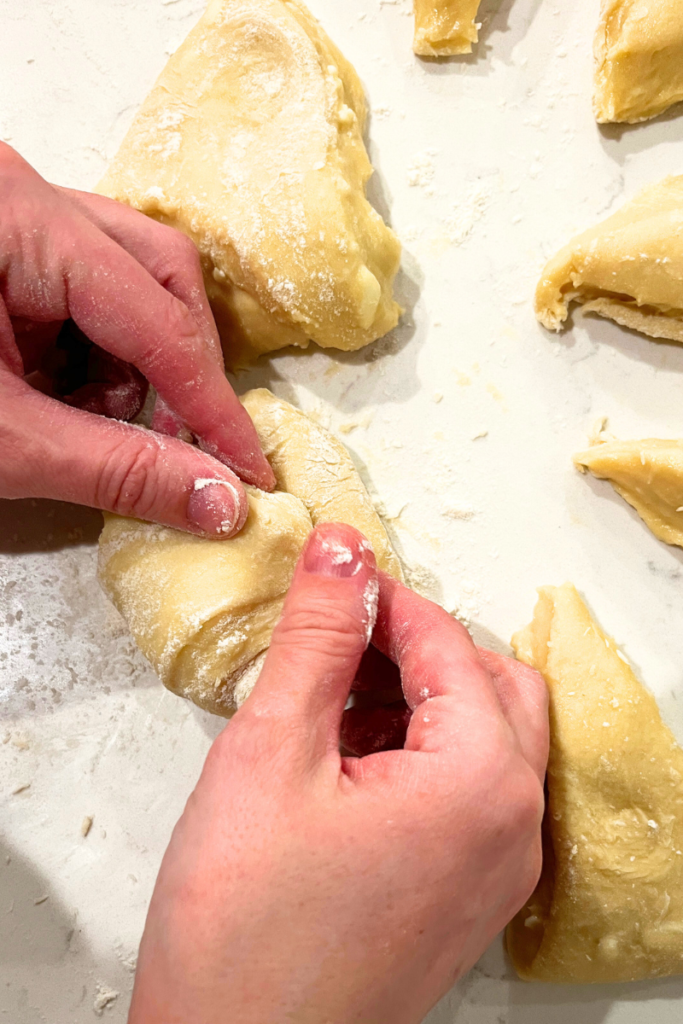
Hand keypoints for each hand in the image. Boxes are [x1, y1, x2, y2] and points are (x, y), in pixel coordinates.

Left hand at [0, 143, 274, 536]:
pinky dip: (96, 355)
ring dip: (136, 364)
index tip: (250, 468)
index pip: (157, 318)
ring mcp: (11, 213)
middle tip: (180, 444)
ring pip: (129, 278)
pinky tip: (69, 398)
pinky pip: (86, 291)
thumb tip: (218, 503)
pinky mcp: (2, 244)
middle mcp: (21, 193)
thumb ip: (116, 470)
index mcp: (12, 216)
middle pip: (159, 272)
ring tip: (102, 423)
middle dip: (179, 369)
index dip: (212, 405)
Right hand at [129, 523, 548, 1023]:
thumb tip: (342, 552)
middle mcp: (511, 828)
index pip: (451, 646)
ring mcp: (495, 870)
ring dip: (418, 698)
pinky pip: (467, 792)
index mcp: (481, 784)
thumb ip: (318, 637)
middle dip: (418, 647)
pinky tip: (344, 755)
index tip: (334, 578)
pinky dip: (419, 752)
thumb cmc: (242, 928)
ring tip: (328, 697)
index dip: (387, 600)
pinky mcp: (465, 897)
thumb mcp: (272, 752)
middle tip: (339, 638)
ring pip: (484, 737)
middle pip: (493, 685)